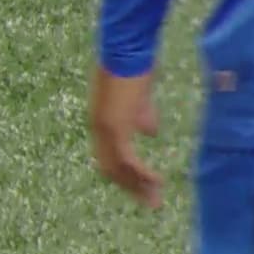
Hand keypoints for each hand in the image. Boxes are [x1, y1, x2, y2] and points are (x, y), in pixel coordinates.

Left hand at [89, 66, 162, 207]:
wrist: (127, 50)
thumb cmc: (135, 66)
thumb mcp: (139, 97)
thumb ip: (143, 115)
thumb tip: (151, 133)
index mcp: (100, 120)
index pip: (108, 157)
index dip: (124, 175)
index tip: (141, 187)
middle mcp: (97, 127)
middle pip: (110, 169)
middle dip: (131, 188)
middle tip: (150, 203)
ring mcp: (103, 128)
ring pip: (117, 169)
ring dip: (137, 186)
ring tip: (155, 200)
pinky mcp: (115, 126)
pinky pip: (126, 159)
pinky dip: (141, 173)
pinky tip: (156, 180)